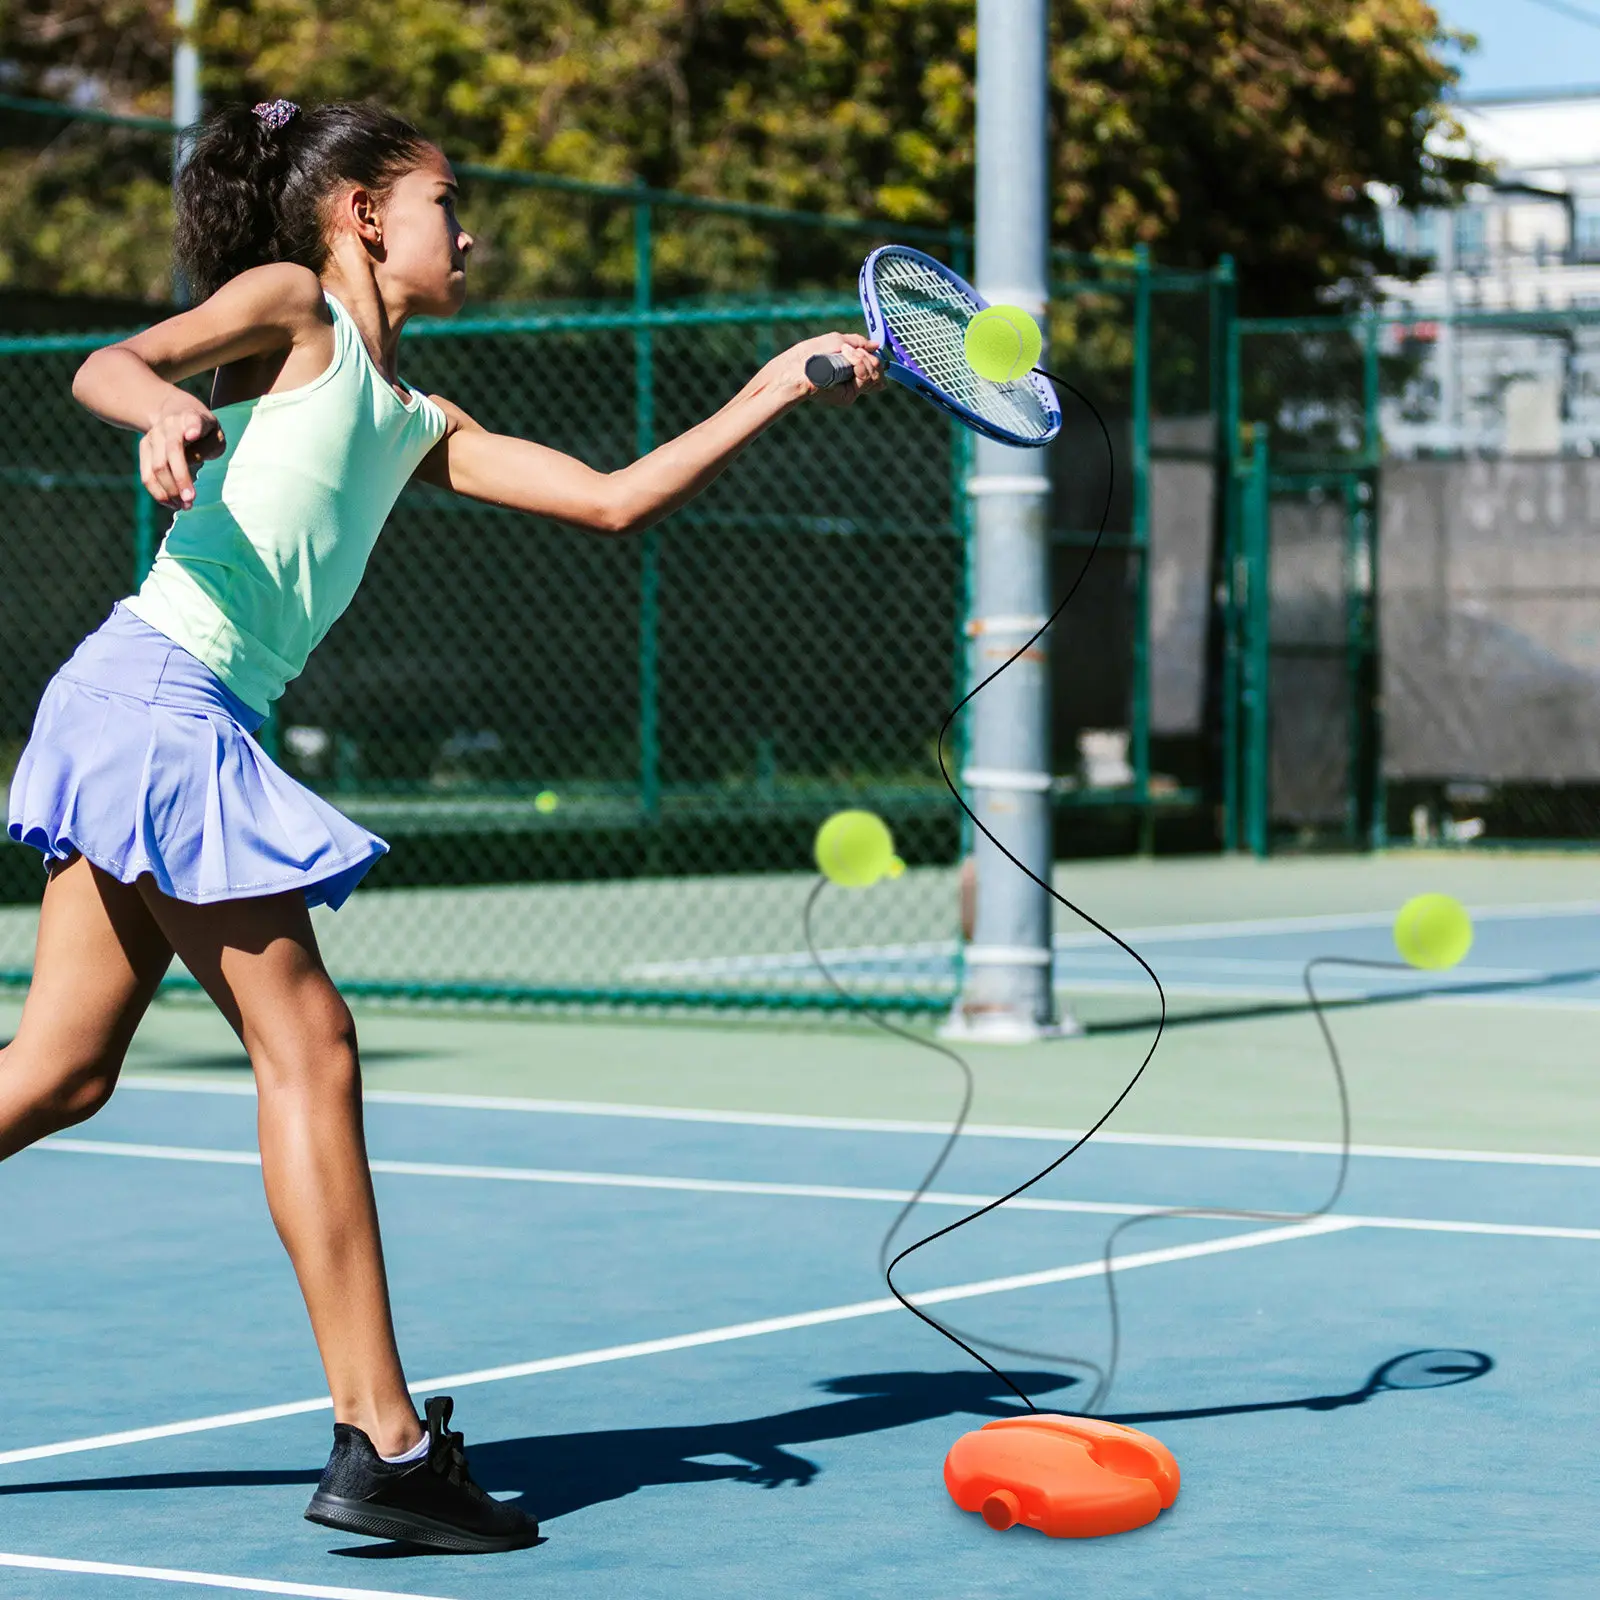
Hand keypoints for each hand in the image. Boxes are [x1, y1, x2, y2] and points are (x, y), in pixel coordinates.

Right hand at [140, 395, 225, 509]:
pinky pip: (146, 475)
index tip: (192, 435)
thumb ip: (209, 446)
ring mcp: (153, 436)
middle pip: (171, 454)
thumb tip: (189, 460)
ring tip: (185, 506)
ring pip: (156, 468)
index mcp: (191, 417)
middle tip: (190, 500)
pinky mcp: (143, 447)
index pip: (192, 422)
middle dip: (180, 479)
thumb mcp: (215, 434)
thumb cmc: (203, 430)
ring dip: (170, 491)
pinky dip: (158, 493)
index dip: (192, 428)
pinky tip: (173, 504)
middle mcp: (169, 425)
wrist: (174, 411)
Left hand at [770, 332, 884, 407]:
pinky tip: (846, 358)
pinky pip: (866, 379)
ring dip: (863, 358)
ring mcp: (850, 391)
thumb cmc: (812, 352)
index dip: (874, 359)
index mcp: (851, 371)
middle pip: (878, 373)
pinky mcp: (847, 397)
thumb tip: (877, 345)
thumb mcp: (838, 341)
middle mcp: (852, 383)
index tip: (864, 349)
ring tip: (844, 353)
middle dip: (868, 356)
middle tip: (849, 351)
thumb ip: (858, 343)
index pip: (876, 370)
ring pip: (875, 375)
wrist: (797, 365)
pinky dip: (860, 365)